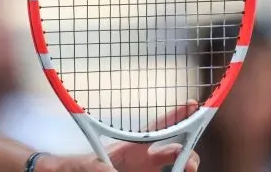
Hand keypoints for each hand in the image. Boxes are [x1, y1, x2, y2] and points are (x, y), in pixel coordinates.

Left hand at [39, 102, 200, 171]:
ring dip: (185, 168)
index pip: (157, 127)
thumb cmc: (78, 168)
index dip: (175, 115)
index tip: (191, 105)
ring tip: (187, 171)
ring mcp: (146, 171)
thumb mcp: (89, 164)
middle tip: (192, 163)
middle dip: (189, 153)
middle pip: (175, 150)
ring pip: (177, 167)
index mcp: (131, 146)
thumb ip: (100, 167)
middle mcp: (143, 158)